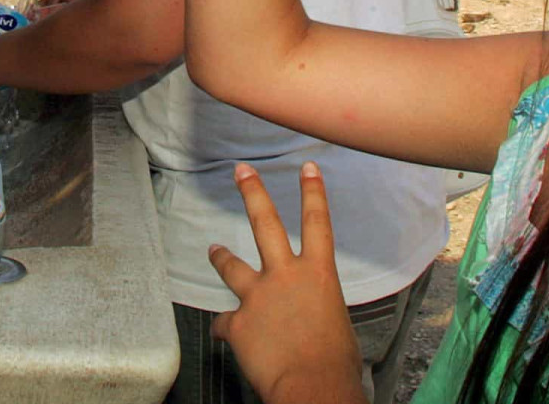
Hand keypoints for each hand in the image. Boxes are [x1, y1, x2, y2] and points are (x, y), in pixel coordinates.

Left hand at [208, 162, 365, 403]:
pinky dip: (228, 329)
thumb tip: (306, 317)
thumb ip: (316, 308)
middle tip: (240, 171)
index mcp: (319, 275)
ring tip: (213, 249)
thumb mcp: (335, 324)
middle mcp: (285, 276)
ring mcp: (257, 296)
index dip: (312, 192)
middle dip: (253, 194)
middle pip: (266, 224)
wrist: (311, 387)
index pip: (318, 223)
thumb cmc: (335, 364)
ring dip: (221, 256)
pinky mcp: (238, 322)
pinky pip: (225, 322)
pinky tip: (228, 337)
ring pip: (232, 266)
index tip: (306, 167)